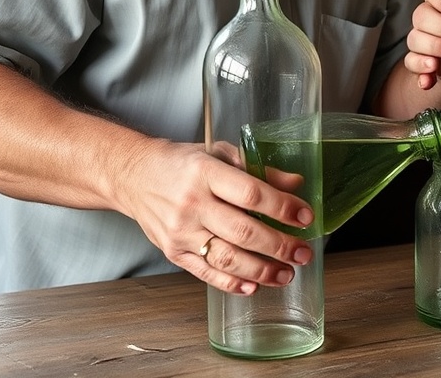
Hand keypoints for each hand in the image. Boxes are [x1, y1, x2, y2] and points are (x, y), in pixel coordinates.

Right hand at [116, 139, 314, 294]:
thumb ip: (259, 169)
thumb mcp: (220, 153)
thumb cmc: (182, 163)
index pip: (251, 194)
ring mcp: (180, 232)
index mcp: (206, 173)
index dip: (282, 207)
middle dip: (279, 246)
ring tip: (287, 273)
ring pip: (227, 258)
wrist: (134, 176)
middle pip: (243, 231)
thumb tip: (295, 184)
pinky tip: (254, 286)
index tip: (305, 217)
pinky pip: (206, 273)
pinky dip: (232, 283)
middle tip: (304, 252)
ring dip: (262, 270)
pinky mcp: (173, 252)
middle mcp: (192, 204)